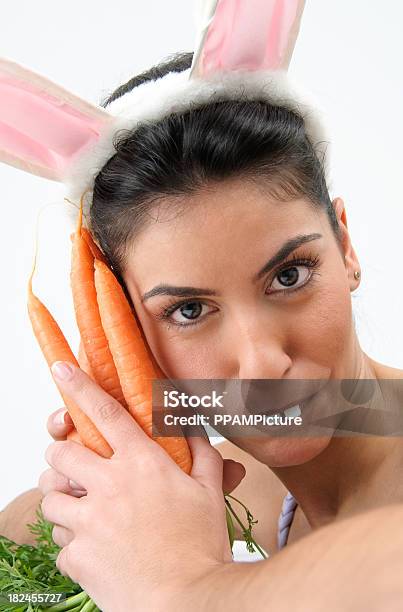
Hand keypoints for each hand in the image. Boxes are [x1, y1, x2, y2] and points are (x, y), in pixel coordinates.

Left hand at [39, 363, 243, 610]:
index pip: (104, 413)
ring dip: (64, 502)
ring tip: (84, 513)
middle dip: (61, 455)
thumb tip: (193, 427)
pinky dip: (73, 544)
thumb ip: (202, 452)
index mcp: (141, 464)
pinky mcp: (77, 555)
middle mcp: (109, 486)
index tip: (61, 369)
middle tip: (74, 467)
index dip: (79, 386)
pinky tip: (97, 550)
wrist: (185, 602)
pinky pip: (60, 542)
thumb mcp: (208, 492)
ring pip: (50, 497)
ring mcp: (88, 521)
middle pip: (60, 453)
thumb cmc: (200, 545)